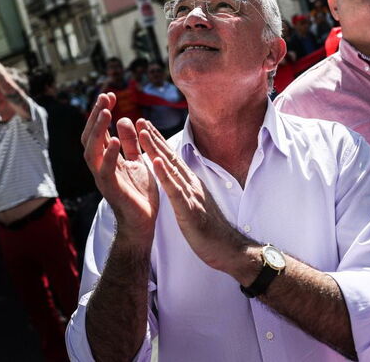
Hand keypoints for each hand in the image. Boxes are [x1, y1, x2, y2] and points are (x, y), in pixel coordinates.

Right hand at [82, 93, 158, 246]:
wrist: (143, 222)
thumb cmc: (139, 193)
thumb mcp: (137, 161)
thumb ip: (131, 142)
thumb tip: (124, 118)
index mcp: (106, 159)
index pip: (98, 131)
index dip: (101, 113)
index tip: (110, 95)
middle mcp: (100, 166)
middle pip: (90, 137)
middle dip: (96, 116)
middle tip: (105, 97)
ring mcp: (103, 178)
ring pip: (91, 151)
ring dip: (98, 131)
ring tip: (107, 112)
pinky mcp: (112, 190)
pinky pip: (106, 170)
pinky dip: (110, 155)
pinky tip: (115, 141)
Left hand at [141, 120, 247, 273]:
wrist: (229, 249)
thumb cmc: (212, 231)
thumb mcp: (197, 205)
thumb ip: (189, 191)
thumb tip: (179, 181)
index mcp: (191, 184)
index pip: (173, 159)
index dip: (159, 143)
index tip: (146, 128)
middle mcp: (191, 184)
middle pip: (170, 157)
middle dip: (154, 138)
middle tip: (140, 120)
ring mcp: (191, 195)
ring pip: (171, 168)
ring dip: (156, 149)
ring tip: (143, 133)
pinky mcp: (189, 210)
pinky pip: (175, 190)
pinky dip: (165, 175)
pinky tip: (156, 162)